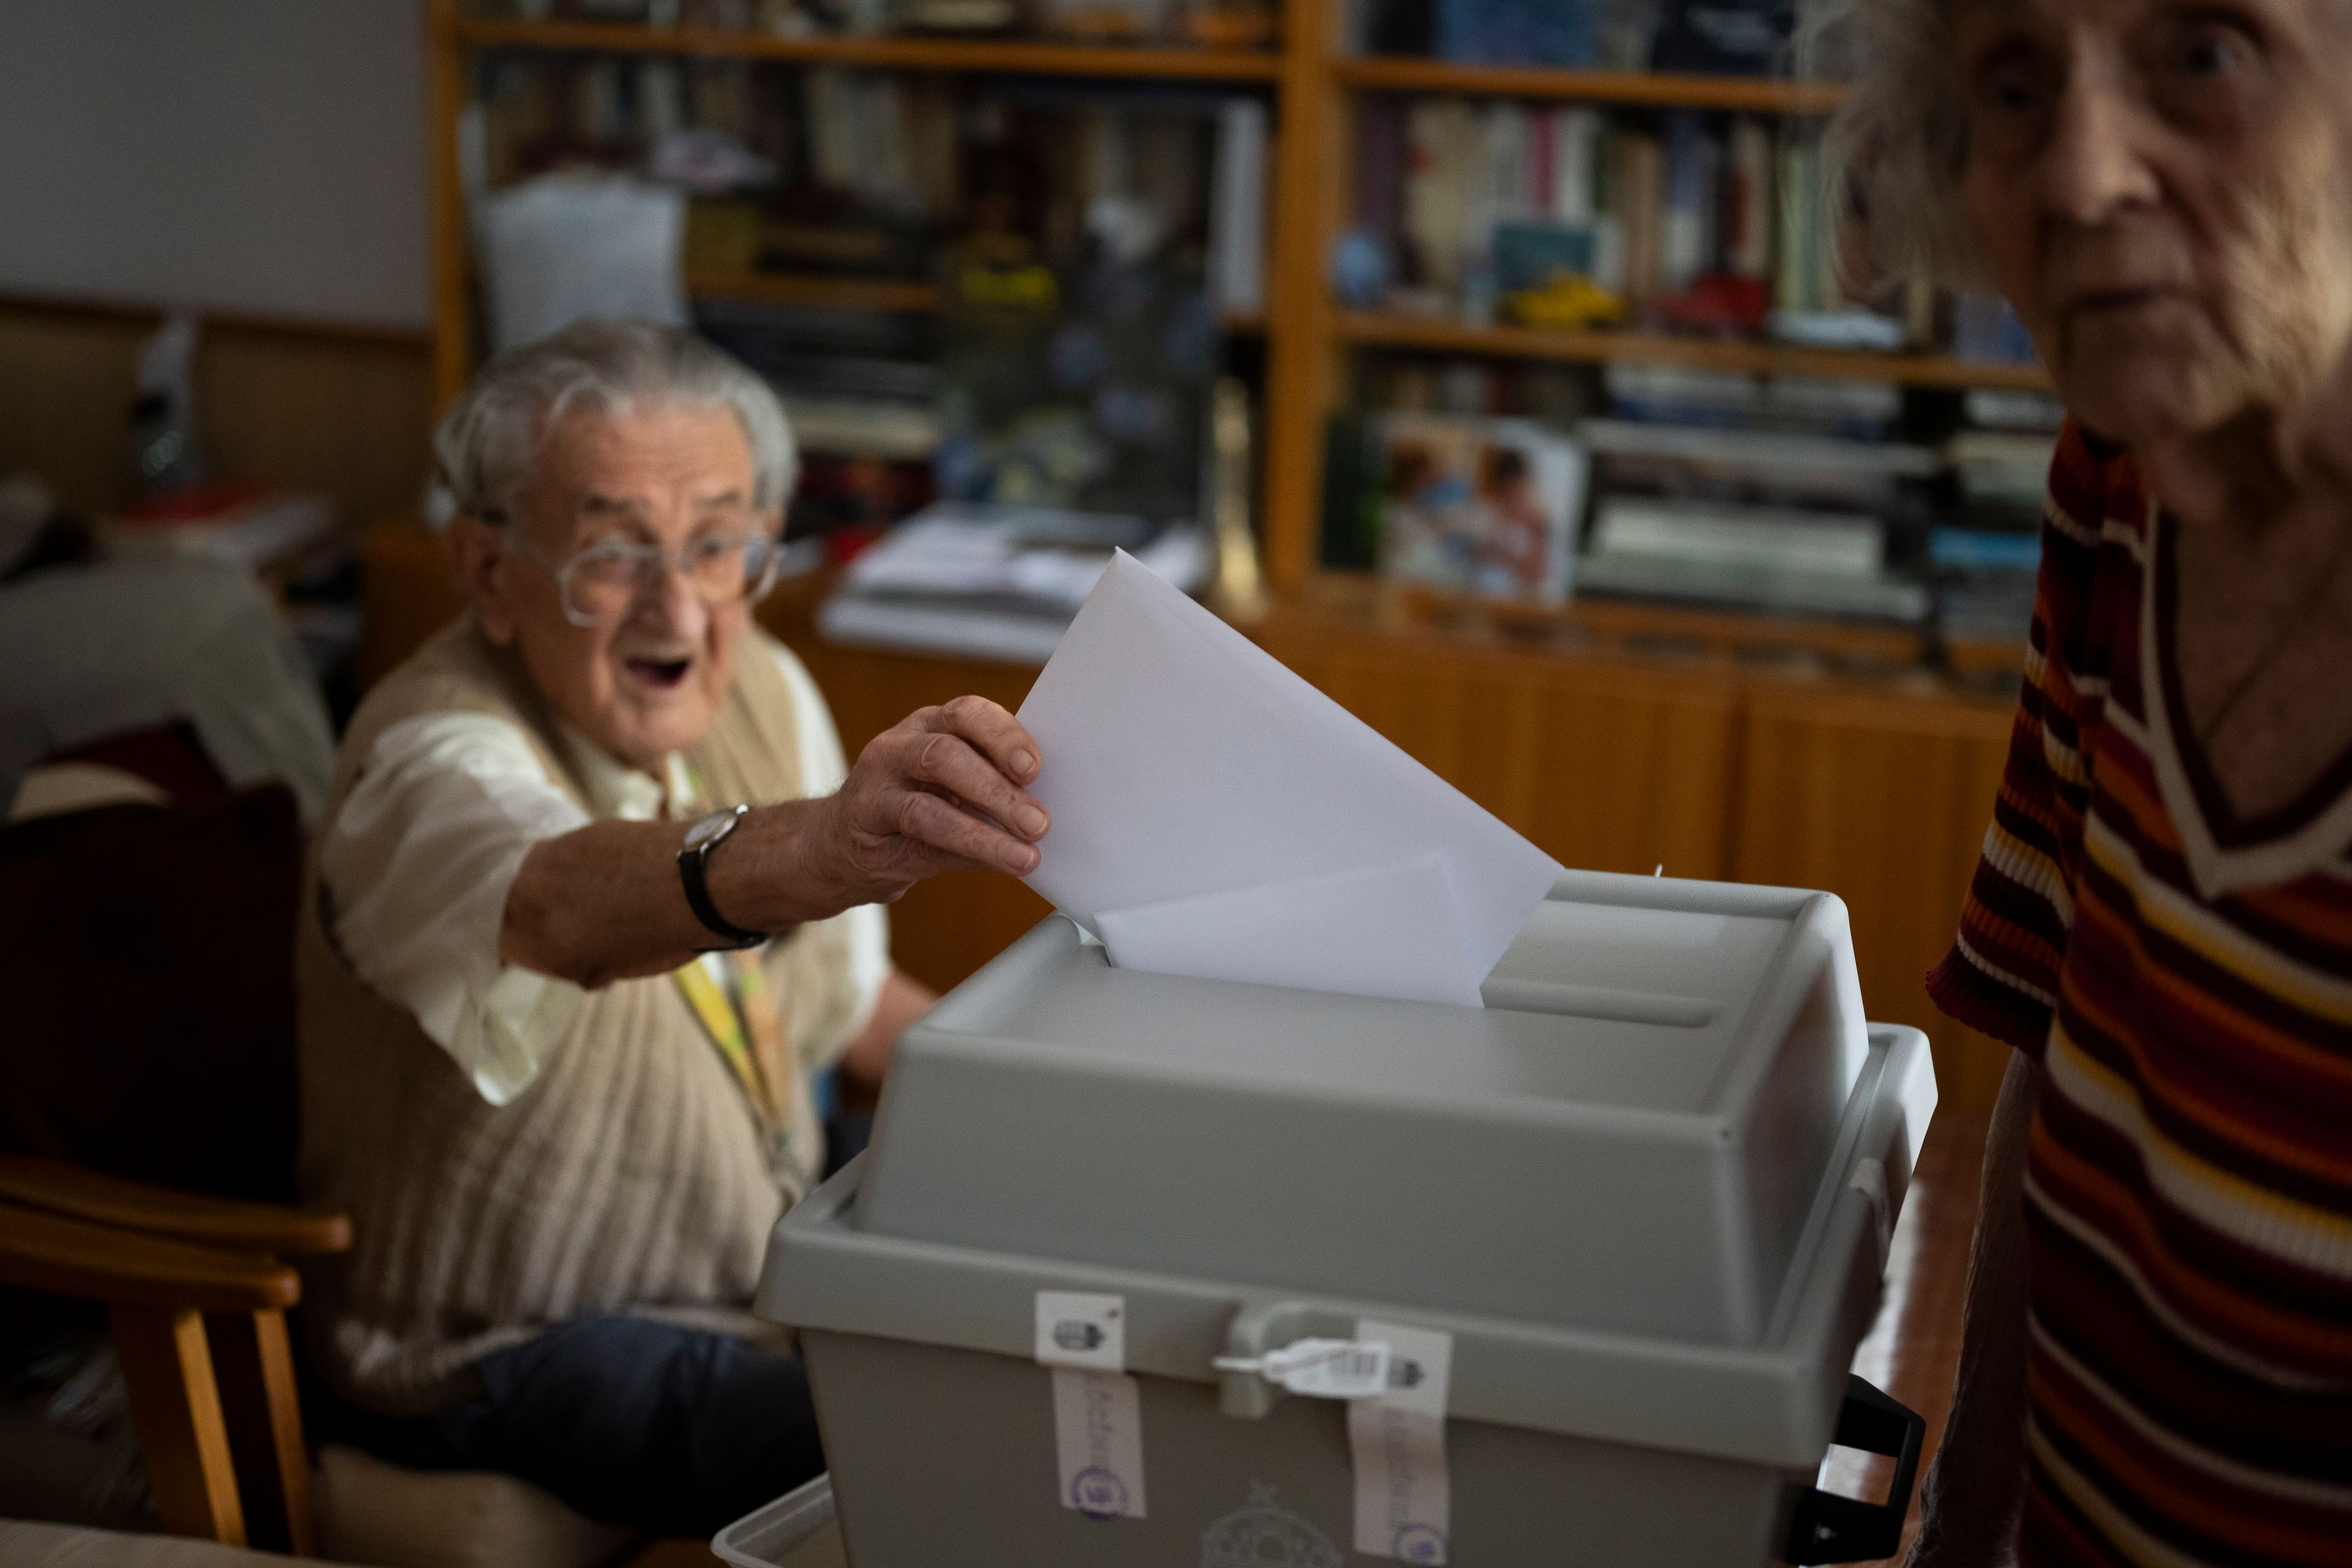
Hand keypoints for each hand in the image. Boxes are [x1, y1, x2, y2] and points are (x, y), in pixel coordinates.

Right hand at [812, 696, 1047, 904]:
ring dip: (983, 833)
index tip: (1035, 768)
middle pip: (944, 755)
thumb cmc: (916, 807)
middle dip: (997, 790)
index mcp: (932, 725)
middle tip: (1038, 822)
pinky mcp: (865, 826)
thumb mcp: (956, 788)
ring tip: (1023, 854)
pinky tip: (993, 864)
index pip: (967, 714)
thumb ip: (995, 789)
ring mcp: (875, 785)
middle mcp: (899, 746)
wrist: (843, 840)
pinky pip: (915, 842)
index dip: (1003, 737)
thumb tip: (1047, 814)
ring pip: (926, 806)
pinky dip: (962, 854)